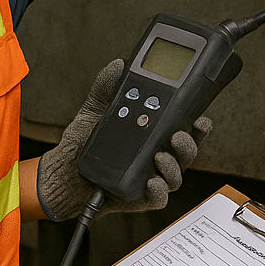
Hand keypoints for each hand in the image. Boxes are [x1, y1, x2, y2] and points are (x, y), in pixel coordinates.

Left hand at [37, 59, 212, 220]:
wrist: (64, 172)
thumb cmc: (84, 143)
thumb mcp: (96, 110)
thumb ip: (107, 87)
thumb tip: (117, 65)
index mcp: (155, 135)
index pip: (186, 129)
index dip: (199, 126)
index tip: (200, 118)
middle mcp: (159, 157)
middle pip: (188, 152)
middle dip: (189, 144)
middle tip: (177, 136)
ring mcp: (152, 178)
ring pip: (177, 176)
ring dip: (173, 166)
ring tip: (159, 156)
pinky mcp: (140, 198)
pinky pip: (159, 199)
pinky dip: (159, 192)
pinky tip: (152, 182)